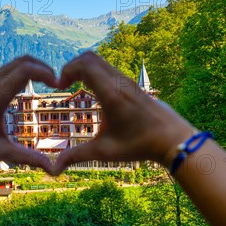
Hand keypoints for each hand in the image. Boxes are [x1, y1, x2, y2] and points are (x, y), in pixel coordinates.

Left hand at [0, 55, 57, 171]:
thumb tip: (52, 168)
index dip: (46, 72)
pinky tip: (31, 86)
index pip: (26, 70)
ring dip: (35, 67)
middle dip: (44, 67)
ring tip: (48, 82)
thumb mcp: (0, 151)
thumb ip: (26, 158)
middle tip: (57, 82)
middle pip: (24, 61)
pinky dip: (24, 70)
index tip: (58, 84)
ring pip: (16, 62)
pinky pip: (9, 67)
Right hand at [52, 52, 194, 174]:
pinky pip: (108, 68)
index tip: (59, 87)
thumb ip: (76, 156)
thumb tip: (53, 169)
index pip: (85, 65)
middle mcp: (119, 83)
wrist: (173, 139)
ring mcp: (127, 81)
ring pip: (100, 61)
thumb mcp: (104, 151)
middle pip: (89, 57)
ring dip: (82, 68)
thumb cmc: (139, 145)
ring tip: (73, 85)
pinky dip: (94, 72)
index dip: (66, 70)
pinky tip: (91, 91)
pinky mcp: (131, 84)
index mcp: (111, 94)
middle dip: (71, 67)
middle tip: (63, 84)